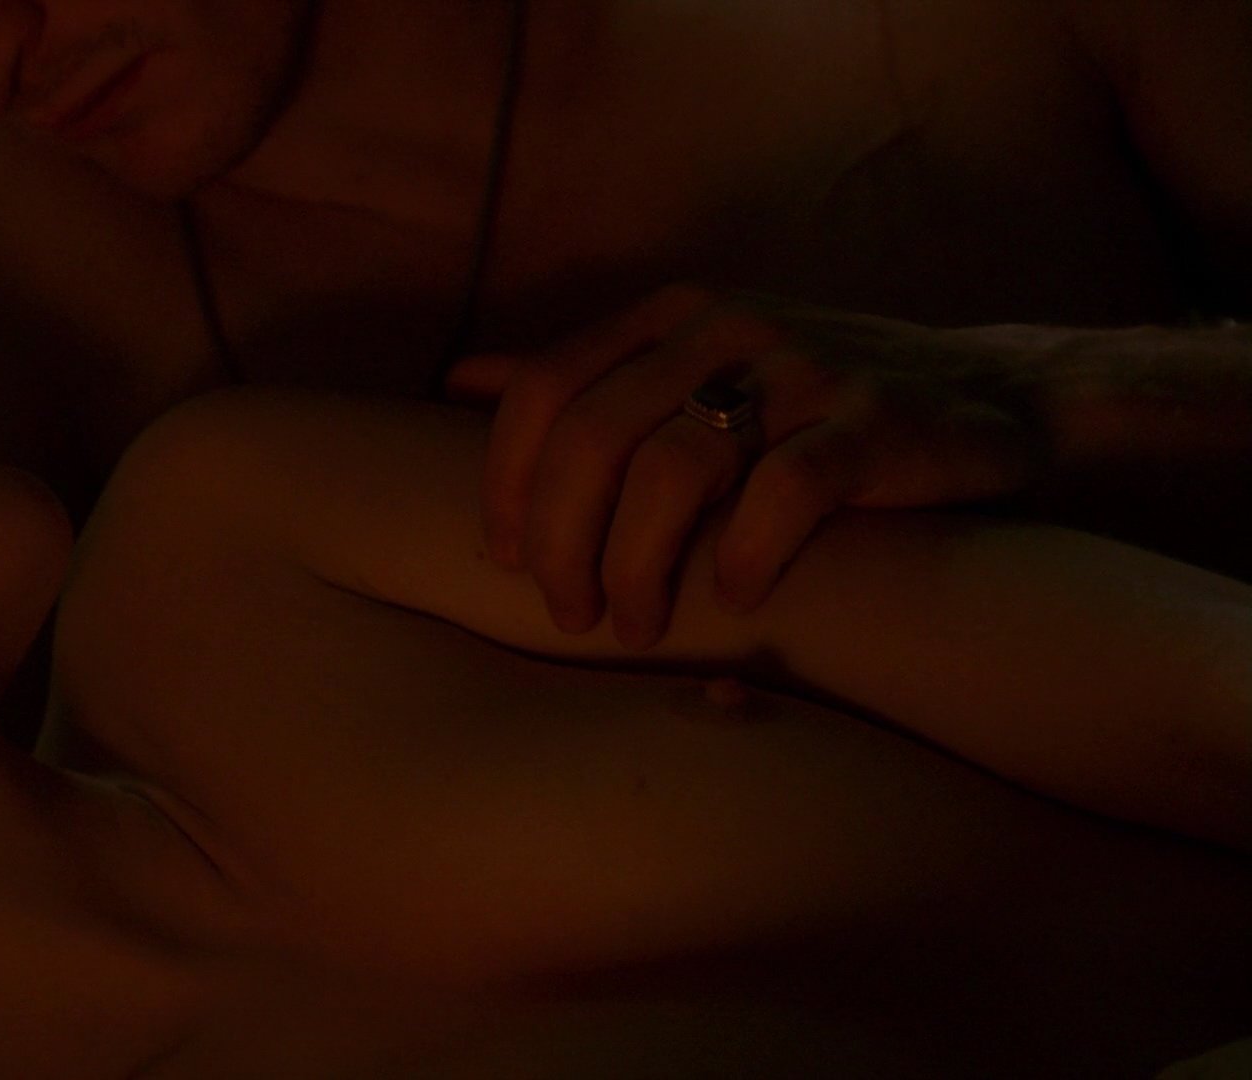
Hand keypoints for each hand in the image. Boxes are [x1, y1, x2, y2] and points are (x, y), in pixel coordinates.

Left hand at [445, 285, 1047, 647]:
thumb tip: (460, 379)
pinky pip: (782, 495)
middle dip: (562, 541)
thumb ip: (587, 377)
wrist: (999, 396)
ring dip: (638, 567)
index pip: (544, 386)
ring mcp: (804, 369)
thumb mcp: (696, 369)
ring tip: (637, 626)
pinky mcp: (873, 420)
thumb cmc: (816, 404)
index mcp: (671, 316)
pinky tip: (736, 599)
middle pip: (593, 438)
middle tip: (569, 613)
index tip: (504, 557)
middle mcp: (728, 327)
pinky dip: (743, 559)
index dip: (507, 480)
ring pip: (672, 472)